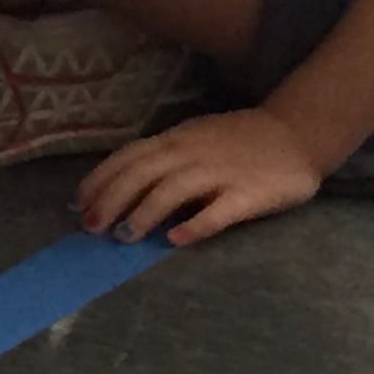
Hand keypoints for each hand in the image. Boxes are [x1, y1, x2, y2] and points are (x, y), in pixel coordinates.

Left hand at [76, 107, 323, 248]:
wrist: (296, 133)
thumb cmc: (238, 141)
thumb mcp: (194, 139)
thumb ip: (162, 159)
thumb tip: (120, 186)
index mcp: (176, 140)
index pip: (129, 157)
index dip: (101, 180)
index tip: (77, 204)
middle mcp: (191, 153)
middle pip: (142, 174)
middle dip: (111, 199)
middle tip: (92, 228)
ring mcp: (220, 172)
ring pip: (172, 190)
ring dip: (143, 213)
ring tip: (124, 237)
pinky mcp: (249, 194)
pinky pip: (218, 211)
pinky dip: (194, 225)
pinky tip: (175, 241)